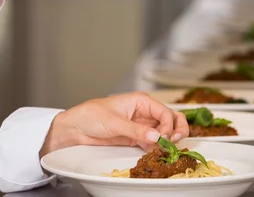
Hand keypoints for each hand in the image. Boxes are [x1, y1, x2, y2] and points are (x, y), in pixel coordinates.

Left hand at [40, 92, 188, 156]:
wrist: (76, 128)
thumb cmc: (92, 115)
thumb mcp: (115, 122)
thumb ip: (136, 130)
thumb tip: (157, 136)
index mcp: (141, 101)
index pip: (165, 111)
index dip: (169, 125)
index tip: (165, 138)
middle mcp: (144, 112)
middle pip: (170, 118)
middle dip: (177, 129)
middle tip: (176, 142)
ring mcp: (141, 125)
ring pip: (164, 131)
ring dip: (168, 140)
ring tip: (166, 150)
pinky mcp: (136, 137)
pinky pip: (153, 141)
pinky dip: (157, 147)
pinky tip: (156, 153)